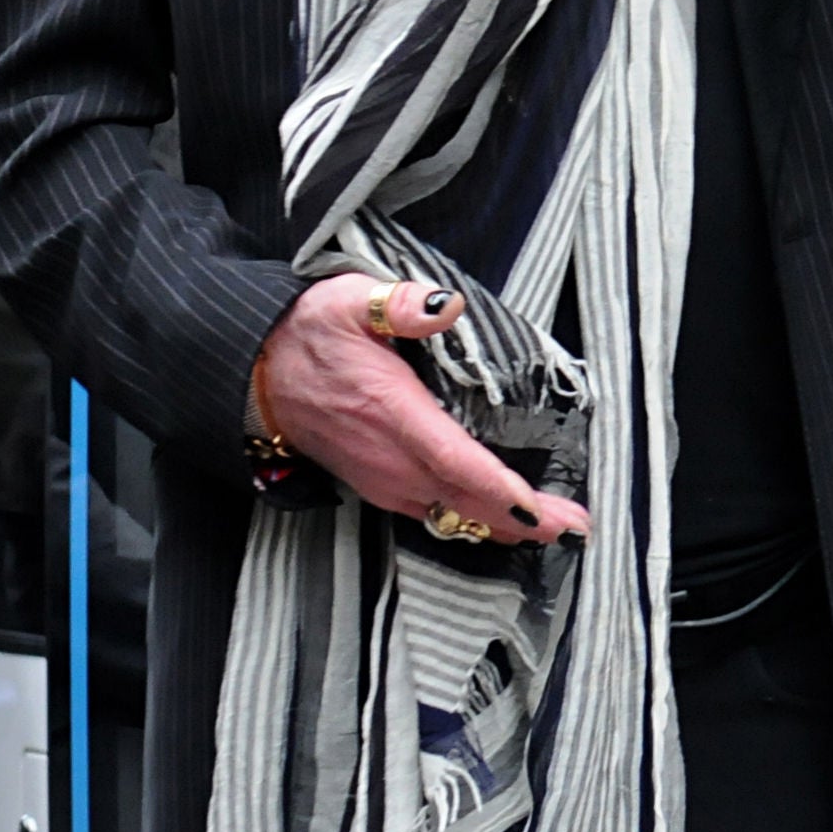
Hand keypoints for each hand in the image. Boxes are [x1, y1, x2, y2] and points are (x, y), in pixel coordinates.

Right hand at [254, 273, 589, 546]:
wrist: (257, 372)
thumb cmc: (310, 332)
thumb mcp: (352, 301)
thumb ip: (400, 305)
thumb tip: (443, 305)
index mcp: (393, 412)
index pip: (456, 461)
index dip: (500, 490)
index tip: (540, 510)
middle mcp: (390, 457)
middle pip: (465, 499)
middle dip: (522, 519)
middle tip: (575, 527)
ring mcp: (382, 477)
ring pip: (450, 512)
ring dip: (499, 524)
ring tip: (550, 530)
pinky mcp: (377, 483)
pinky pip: (430, 511)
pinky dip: (469, 519)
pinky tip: (496, 521)